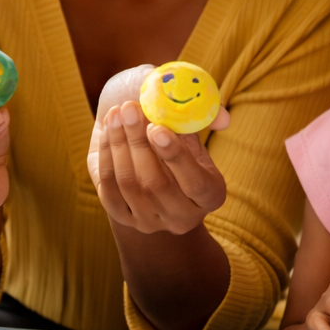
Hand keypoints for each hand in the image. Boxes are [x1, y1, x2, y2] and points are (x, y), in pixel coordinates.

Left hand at [91, 99, 229, 234]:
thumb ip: (205, 117)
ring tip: (117, 112)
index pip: (195, 182)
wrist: (142, 150)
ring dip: (119, 143)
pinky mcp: (123, 218)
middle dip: (139, 143)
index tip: (156, 127)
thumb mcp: (190, 123)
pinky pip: (109, 188)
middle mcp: (183, 215)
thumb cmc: (171, 130)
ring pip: (130, 184)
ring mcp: (151, 221)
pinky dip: (107, 155)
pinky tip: (108, 129)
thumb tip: (222, 120)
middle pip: (157, 184)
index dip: (175, 156)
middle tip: (129, 109)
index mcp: (210, 194)